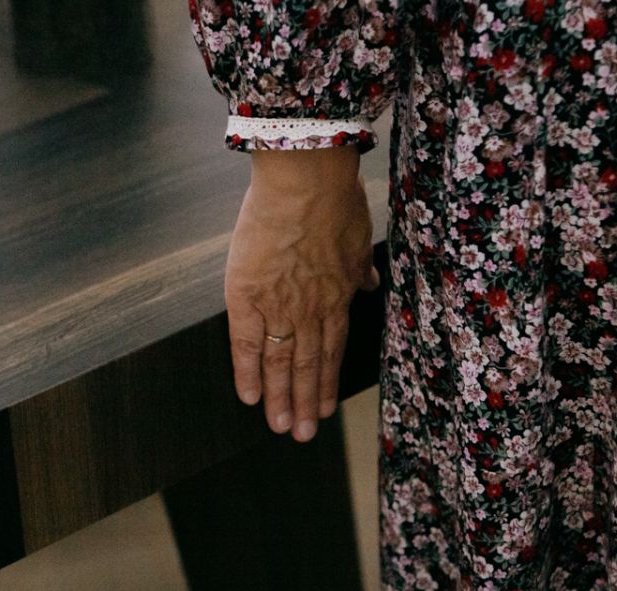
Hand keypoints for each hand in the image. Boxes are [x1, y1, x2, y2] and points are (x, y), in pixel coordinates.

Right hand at [223, 146, 379, 441]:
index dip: (326, 380)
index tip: (324, 406)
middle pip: (307, 364)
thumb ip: (361, 267)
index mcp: (338, 295)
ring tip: (280, 428)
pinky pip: (246, 343)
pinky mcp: (247, 295)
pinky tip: (248, 397)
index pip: (333, 348)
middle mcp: (312, 308)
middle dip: (306, 402)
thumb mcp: (359, 237)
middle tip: (303, 435)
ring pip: (280, 362)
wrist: (306, 182)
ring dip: (281, 399)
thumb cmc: (335, 199)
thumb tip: (370, 281)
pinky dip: (247, 372)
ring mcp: (279, 305)